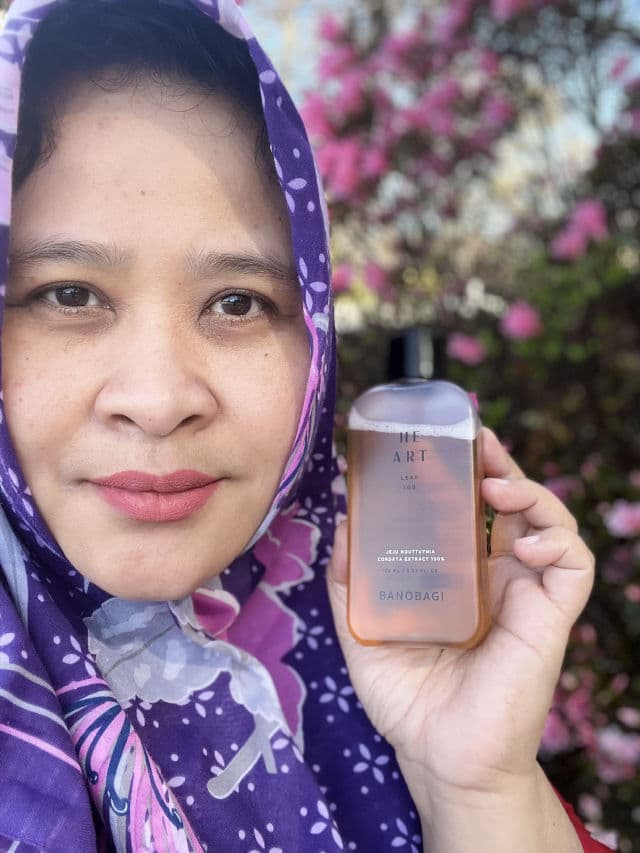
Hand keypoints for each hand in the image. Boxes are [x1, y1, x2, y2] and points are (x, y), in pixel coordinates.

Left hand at [326, 426, 594, 811]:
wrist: (437, 757)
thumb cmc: (407, 698)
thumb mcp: (363, 629)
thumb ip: (350, 578)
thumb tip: (342, 519)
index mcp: (460, 573)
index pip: (474, 508)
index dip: (470, 470)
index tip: (450, 441)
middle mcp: (497, 575)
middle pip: (514, 503)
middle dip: (501, 465)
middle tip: (478, 443)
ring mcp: (526, 594)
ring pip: (551, 522)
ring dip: (532, 492)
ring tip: (497, 486)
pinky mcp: (549, 619)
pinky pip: (573, 567)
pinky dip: (556, 542)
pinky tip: (522, 544)